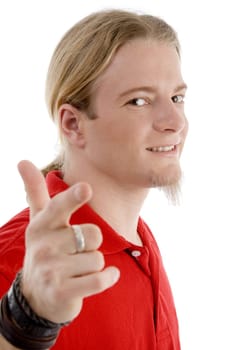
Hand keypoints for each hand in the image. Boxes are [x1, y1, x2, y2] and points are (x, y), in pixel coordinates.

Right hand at [17, 160, 119, 322]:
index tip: (86, 189)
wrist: (37, 296)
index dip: (73, 198)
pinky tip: (103, 277)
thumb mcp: (39, 221)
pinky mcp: (62, 293)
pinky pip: (99, 280)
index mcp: (42, 226)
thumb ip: (35, 191)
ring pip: (97, 259)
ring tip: (79, 268)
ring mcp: (51, 271)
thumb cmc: (46, 249)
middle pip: (93, 235)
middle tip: (78, 250)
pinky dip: (108, 278)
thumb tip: (22, 161)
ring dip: (95, 264)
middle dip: (92, 243)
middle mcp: (44, 247)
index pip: (59, 208)